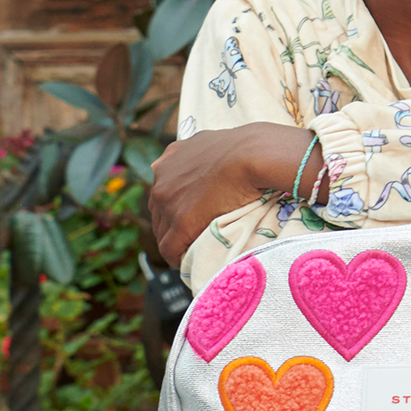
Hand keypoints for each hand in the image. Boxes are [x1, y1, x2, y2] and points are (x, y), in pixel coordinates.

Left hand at [149, 123, 320, 266]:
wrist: (251, 155)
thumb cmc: (246, 150)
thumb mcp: (215, 144)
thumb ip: (203, 153)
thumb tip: (209, 157)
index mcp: (170, 159)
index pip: (164, 192)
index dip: (175, 209)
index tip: (191, 221)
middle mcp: (162, 177)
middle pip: (159, 212)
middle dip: (172, 228)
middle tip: (190, 242)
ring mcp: (168, 200)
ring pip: (162, 232)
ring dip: (175, 245)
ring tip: (190, 256)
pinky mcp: (180, 221)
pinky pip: (169, 248)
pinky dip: (177, 259)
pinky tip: (188, 266)